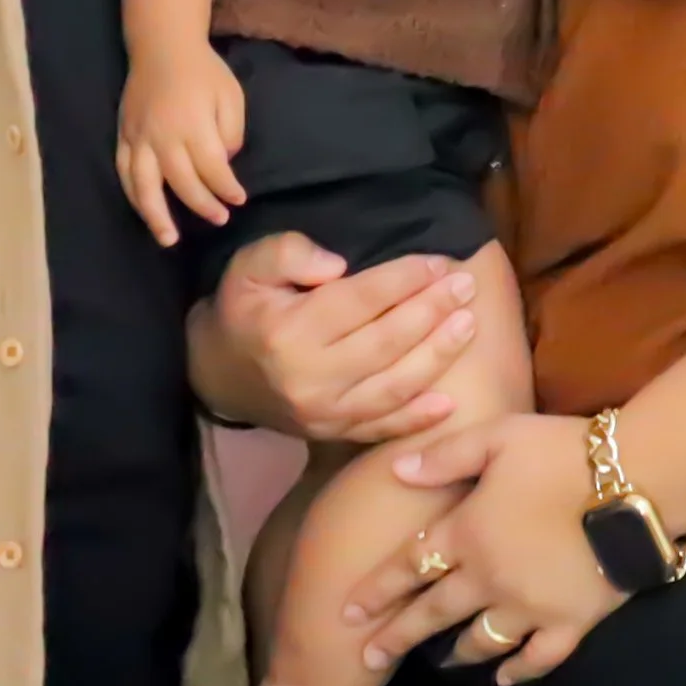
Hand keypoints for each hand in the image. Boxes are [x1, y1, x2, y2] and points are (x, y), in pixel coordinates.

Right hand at [118, 46, 248, 246]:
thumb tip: (222, 162)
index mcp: (193, 125)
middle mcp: (163, 136)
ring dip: (157, 216)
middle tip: (220, 219)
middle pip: (182, 182)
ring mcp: (139, 138)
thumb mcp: (231, 96)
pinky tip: (145, 213)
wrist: (162, 46)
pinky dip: (133, 196)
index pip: (212, 168)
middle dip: (203, 205)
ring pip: (144, 185)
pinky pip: (124, 173)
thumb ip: (230, 132)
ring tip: (169, 239)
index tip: (239, 199)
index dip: (227, 188)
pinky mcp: (123, 137)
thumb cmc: (203, 72)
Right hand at [204, 233, 477, 444]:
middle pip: (386, 342)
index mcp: (289, 331)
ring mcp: (323, 413)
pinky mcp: (332, 433)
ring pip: (393, 386)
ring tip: (468, 325)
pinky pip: (381, 428)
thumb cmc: (243, 309)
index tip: (437, 262)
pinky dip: (417, 418)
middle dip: (432, 311)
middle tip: (465, 286)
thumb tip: (337, 266)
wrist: (217, 372)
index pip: (360, 300)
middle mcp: (309, 378)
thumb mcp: (249, 266)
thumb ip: (289, 252)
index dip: (403, 280)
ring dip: (437, 357)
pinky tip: (449, 402)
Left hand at [344, 412, 627, 684]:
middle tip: (370, 659)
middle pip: (434, 615)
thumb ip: (444, 457)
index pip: (409, 567)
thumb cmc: (561, 453)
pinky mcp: (571, 624)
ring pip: (483, 641)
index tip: (349, 613)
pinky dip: (519, 672)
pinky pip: (539, 658)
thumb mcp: (495, 438)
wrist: (634, 484)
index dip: (377, 591)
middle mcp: (489, 580)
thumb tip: (397, 471)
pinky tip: (506, 679)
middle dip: (398, 637)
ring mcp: (530, 608)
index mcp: (466, 534)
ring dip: (458, 655)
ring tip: (443, 663)